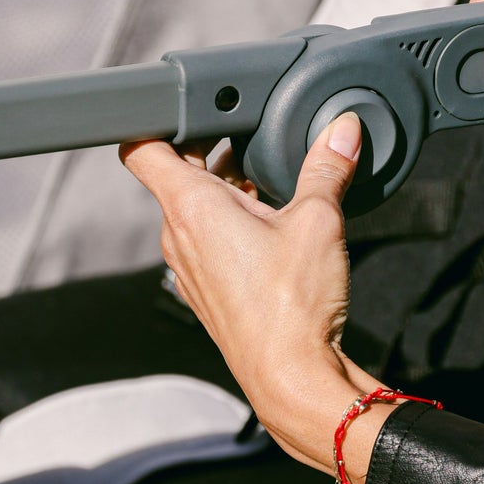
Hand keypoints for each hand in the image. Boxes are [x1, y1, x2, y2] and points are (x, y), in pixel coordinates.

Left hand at [121, 116, 388, 483]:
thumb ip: (327, 168)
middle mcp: (179, 234)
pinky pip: (210, 241)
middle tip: (252, 133)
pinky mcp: (208, 290)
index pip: (141, 147)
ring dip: (227, 188)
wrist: (292, 379)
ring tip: (272, 178)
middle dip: (212, 149)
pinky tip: (275, 224)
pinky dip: (234, 223)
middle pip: (178, 173)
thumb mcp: (319, 221)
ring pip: (196, 208)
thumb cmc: (291, 308)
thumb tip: (342, 131)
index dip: (156, 119)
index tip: (181, 104)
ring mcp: (190, 266)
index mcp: (190, 206)